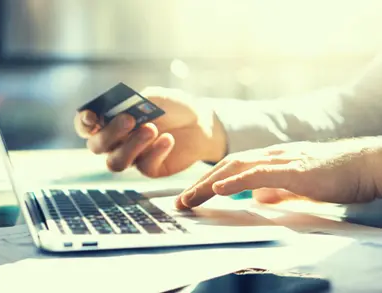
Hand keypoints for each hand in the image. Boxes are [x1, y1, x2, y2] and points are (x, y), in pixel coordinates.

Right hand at [74, 87, 226, 176]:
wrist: (200, 123)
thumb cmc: (173, 107)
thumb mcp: (155, 97)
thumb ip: (136, 103)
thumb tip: (119, 111)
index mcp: (111, 121)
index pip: (85, 125)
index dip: (83, 122)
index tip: (92, 116)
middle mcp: (116, 142)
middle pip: (97, 146)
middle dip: (110, 133)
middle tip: (130, 119)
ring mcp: (132, 157)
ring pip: (115, 163)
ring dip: (131, 146)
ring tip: (152, 129)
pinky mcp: (150, 169)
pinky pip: (144, 166)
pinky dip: (155, 152)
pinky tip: (168, 139)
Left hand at [175, 138, 381, 208]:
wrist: (362, 165)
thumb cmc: (333, 175)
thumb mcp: (296, 185)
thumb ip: (276, 189)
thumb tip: (258, 199)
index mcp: (270, 159)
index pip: (232, 168)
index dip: (208, 181)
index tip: (192, 196)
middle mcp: (270, 155)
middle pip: (227, 166)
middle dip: (200, 184)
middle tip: (181, 201)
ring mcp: (281, 160)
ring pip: (237, 168)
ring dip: (210, 183)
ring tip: (190, 198)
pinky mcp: (294, 169)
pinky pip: (259, 174)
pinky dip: (236, 182)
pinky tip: (219, 190)